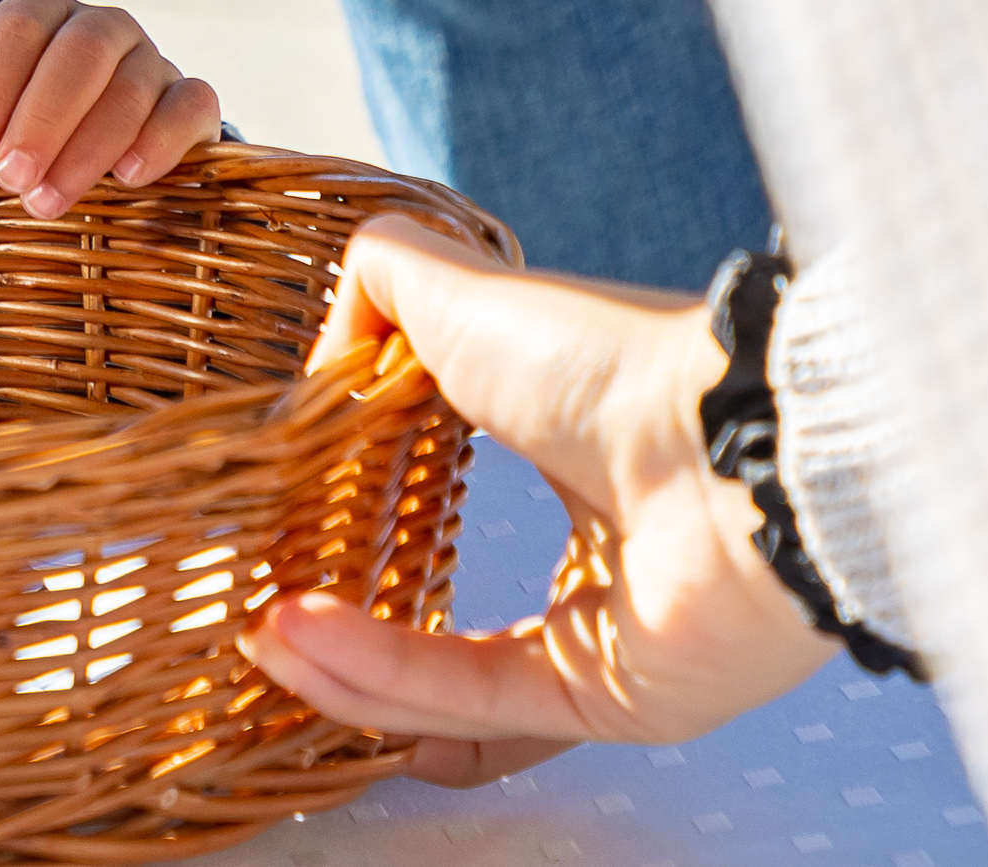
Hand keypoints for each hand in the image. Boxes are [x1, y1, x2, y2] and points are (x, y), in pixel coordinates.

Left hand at [0, 0, 225, 215]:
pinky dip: (163, 138)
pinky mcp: (188, 104)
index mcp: (37, 16)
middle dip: (44, 119)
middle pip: (81, 50)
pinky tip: (128, 178)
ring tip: (49, 201)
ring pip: (134, 83)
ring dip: (90, 146)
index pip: (20, 25)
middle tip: (10, 180)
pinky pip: (192, 104)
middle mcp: (99, 27)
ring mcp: (151, 62)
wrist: (56, 177)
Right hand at [239, 217, 827, 779]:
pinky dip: (383, 676)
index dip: (370, 522)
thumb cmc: (613, 363)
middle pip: (447, 617)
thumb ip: (388, 284)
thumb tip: (327, 343)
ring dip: (345, 665)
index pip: (456, 507)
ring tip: (260, 636)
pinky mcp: (606, 699)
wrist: (726, 446)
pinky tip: (304, 642)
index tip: (292, 524)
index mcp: (573, 457)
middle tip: (264, 615)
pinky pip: (475, 702)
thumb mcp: (470, 294)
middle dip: (347, 633)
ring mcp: (600, 636)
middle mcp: (592, 557)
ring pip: (446, 681)